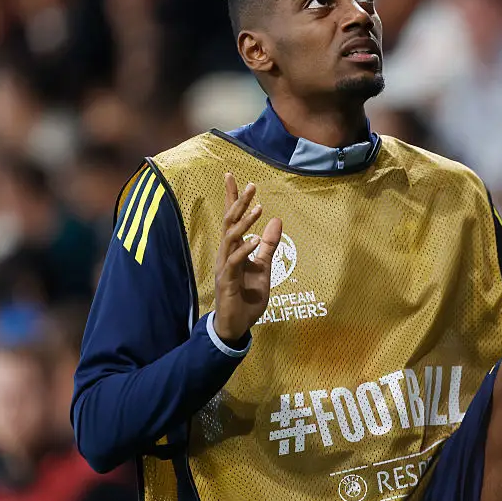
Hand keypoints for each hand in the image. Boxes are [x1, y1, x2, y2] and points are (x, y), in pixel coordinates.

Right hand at [213, 173, 282, 341]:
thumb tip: (276, 220)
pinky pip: (234, 262)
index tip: (233, 176)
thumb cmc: (247, 295)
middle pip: (230, 222)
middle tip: (252, 185)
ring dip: (244, 223)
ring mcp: (225, 266)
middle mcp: (226, 254)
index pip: (232, 218)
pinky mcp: (227, 281)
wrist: (237, 324)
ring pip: (230, 239)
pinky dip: (245, 250)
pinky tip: (256, 241)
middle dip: (239, 203)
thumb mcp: (264, 267)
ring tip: (258, 208)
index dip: (233, 197)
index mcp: (234, 248)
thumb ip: (269, 245)